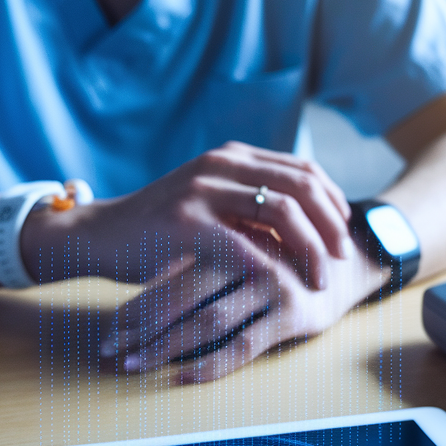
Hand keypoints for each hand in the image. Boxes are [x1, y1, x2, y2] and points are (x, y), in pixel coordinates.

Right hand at [51, 141, 354, 289]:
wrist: (100, 239)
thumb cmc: (159, 233)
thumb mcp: (209, 206)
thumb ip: (247, 206)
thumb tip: (303, 225)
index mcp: (231, 157)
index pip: (302, 169)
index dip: (332, 201)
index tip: (344, 232)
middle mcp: (220, 165)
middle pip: (300, 187)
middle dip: (331, 224)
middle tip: (343, 257)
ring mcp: (202, 191)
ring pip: (280, 212)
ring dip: (309, 247)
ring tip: (321, 278)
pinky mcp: (185, 223)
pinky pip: (245, 245)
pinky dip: (272, 268)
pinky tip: (285, 288)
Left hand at [101, 232, 388, 382]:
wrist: (351, 259)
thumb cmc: (283, 257)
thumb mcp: (244, 246)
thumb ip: (203, 262)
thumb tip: (142, 303)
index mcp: (229, 234)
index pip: (170, 272)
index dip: (136, 302)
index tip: (107, 330)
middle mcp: (248, 257)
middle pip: (182, 295)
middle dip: (140, 326)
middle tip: (109, 349)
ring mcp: (272, 285)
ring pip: (207, 321)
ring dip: (165, 347)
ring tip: (134, 364)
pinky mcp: (294, 313)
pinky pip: (242, 345)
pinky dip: (209, 364)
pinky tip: (181, 377)